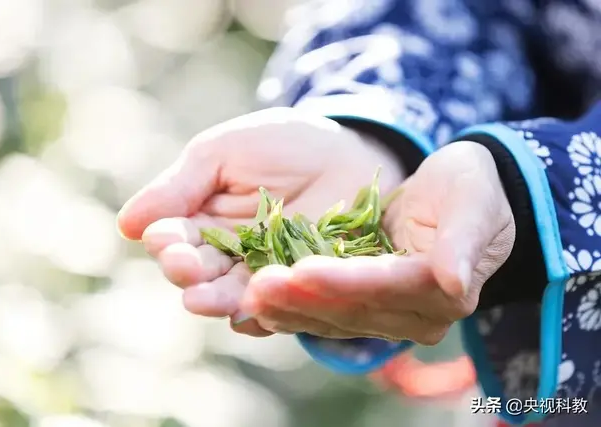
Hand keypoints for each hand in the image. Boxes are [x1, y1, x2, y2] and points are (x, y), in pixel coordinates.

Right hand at [116, 107, 405, 335]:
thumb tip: (126, 224)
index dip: (167, 241)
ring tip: (203, 300)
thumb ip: (179, 187)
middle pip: (198, 272)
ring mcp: (260, 273)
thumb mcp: (223, 153)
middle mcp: (225, 253)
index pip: (174, 238)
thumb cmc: (280, 144)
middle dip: (187, 272)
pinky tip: (252, 311)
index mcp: (200, 219)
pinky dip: (262, 311)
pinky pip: (275, 306)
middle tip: (184, 269)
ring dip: (215, 299)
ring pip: (231, 294)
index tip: (163, 240)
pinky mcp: (296, 287)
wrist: (349, 153)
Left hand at [240, 141, 514, 343]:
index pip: (387, 287)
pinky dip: (292, 309)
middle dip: (303, 298)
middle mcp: (415, 315)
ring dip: (289, 309)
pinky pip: (324, 313)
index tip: (302, 270)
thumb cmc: (470, 189)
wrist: (457, 197)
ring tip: (246, 296)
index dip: (345, 281)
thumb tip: (455, 283)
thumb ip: (465, 239)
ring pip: (332, 318)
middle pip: (352, 309)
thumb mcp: (473, 201)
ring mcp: (388, 316)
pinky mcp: (364, 306)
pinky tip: (255, 301)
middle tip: (255, 287)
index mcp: (443, 292)